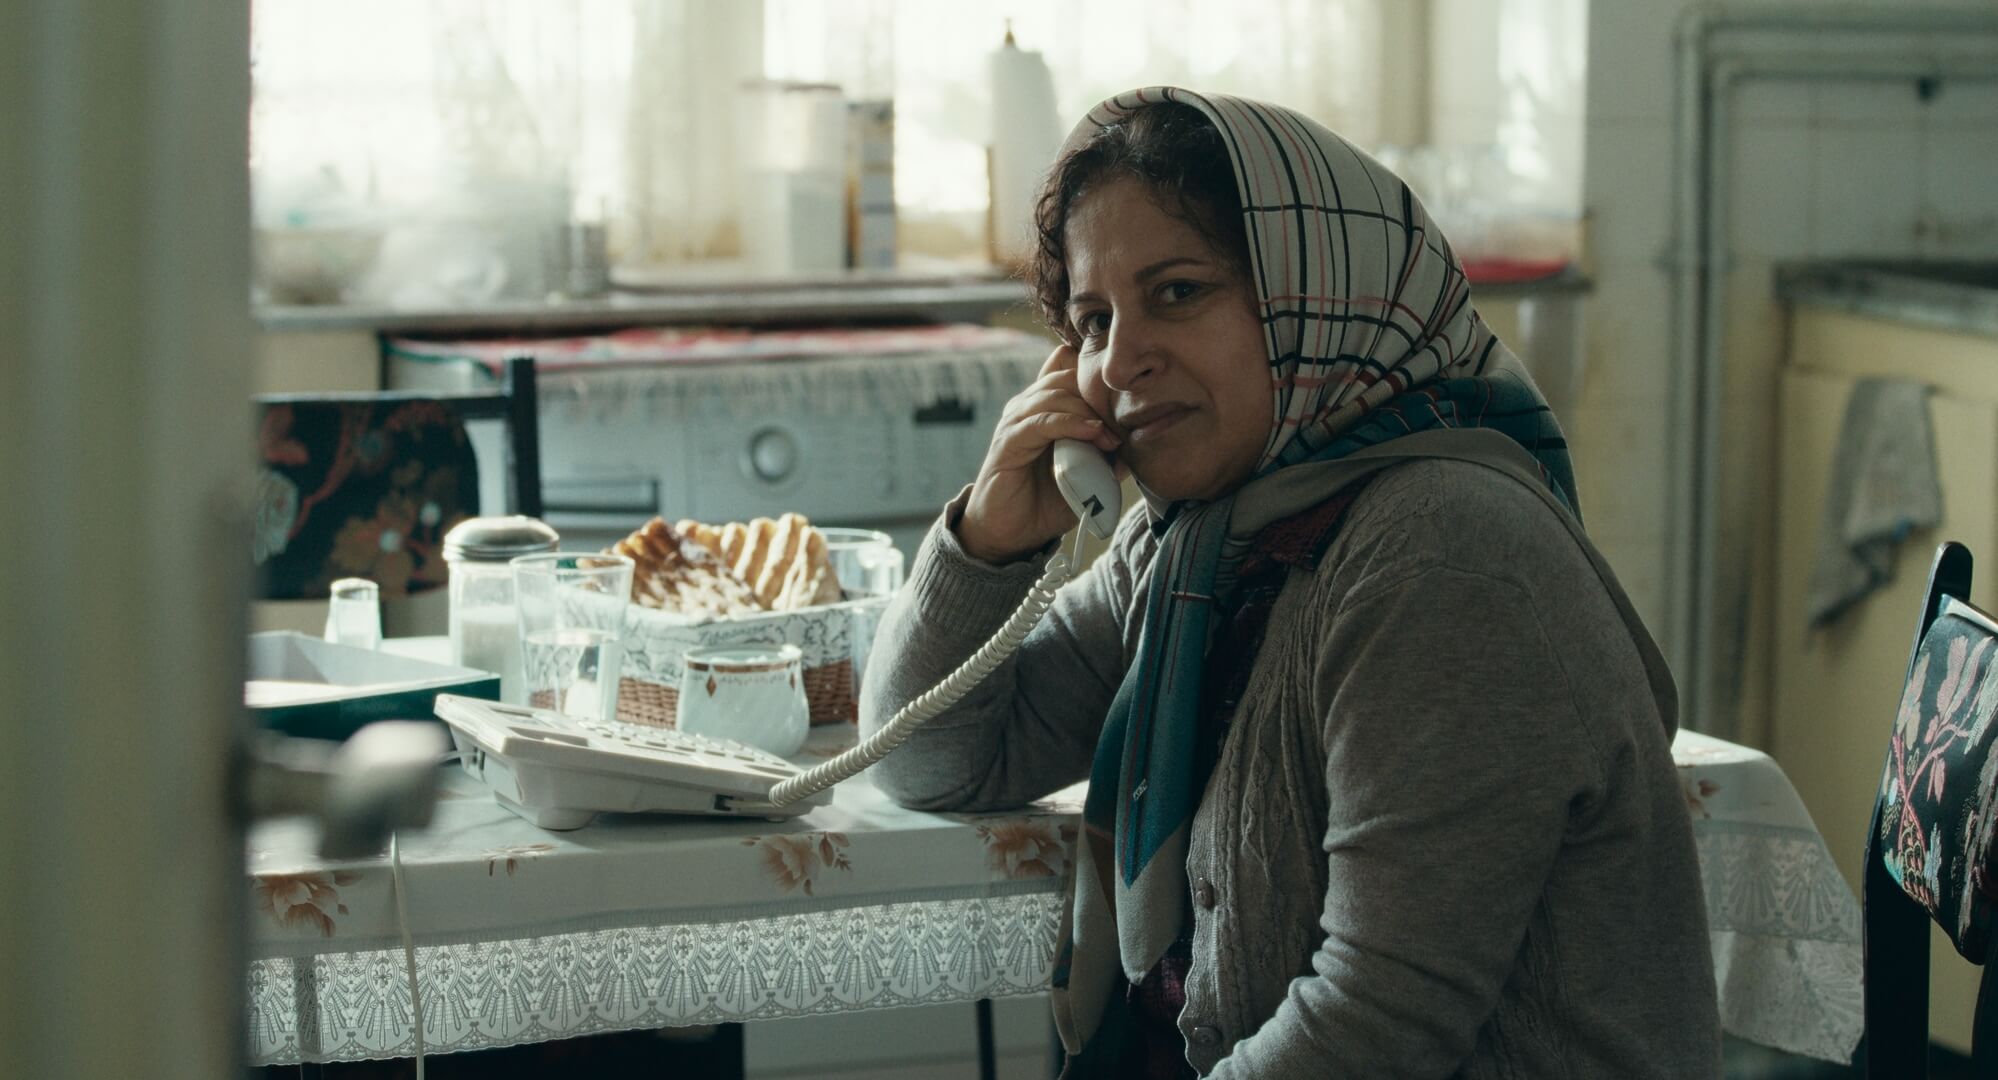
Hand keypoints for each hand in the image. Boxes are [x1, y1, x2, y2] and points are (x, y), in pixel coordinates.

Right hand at [957, 344, 1122, 562]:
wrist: (1011, 535)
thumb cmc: (1046, 502)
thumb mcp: (1085, 474)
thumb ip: (1106, 454)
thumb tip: (1137, 440)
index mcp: (1044, 408)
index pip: (1071, 372)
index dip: (1098, 381)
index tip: (1128, 405)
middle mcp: (1027, 408)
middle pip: (1066, 377)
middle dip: (1098, 396)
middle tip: (1123, 425)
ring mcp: (1015, 422)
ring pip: (1055, 394)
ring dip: (1089, 412)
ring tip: (1111, 437)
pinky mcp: (1008, 442)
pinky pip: (1041, 422)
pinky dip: (1069, 424)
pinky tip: (1092, 433)